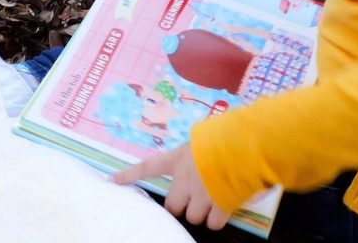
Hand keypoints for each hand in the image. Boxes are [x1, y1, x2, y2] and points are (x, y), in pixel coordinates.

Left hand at [112, 143, 230, 229]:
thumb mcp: (205, 136)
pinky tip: (223, 211)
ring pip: (193, 217)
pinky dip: (217, 220)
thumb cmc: (226, 135)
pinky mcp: (220, 206)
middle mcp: (185, 180)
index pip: (148, 167)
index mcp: (179, 158)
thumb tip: (209, 158)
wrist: (243, 147)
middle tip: (192, 200)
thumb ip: (201, 149)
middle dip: (181, 206)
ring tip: (213, 203)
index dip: (130, 175)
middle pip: (172, 206)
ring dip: (201, 213)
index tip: (114, 180)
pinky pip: (213, 223)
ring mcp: (202, 195)